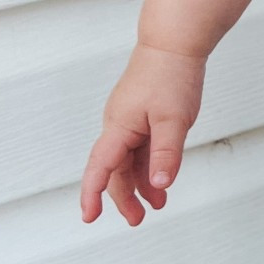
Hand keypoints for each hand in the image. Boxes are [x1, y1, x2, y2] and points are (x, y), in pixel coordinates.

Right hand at [78, 44, 205, 225]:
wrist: (174, 44)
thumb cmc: (171, 75)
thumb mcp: (173, 120)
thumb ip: (166, 154)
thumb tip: (159, 184)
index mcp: (119, 127)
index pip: (100, 167)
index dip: (92, 194)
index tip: (89, 217)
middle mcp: (119, 126)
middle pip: (114, 170)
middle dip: (123, 197)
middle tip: (137, 220)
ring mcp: (129, 121)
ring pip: (129, 161)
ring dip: (140, 183)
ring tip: (156, 204)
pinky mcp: (141, 117)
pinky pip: (140, 148)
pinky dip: (149, 166)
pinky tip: (160, 180)